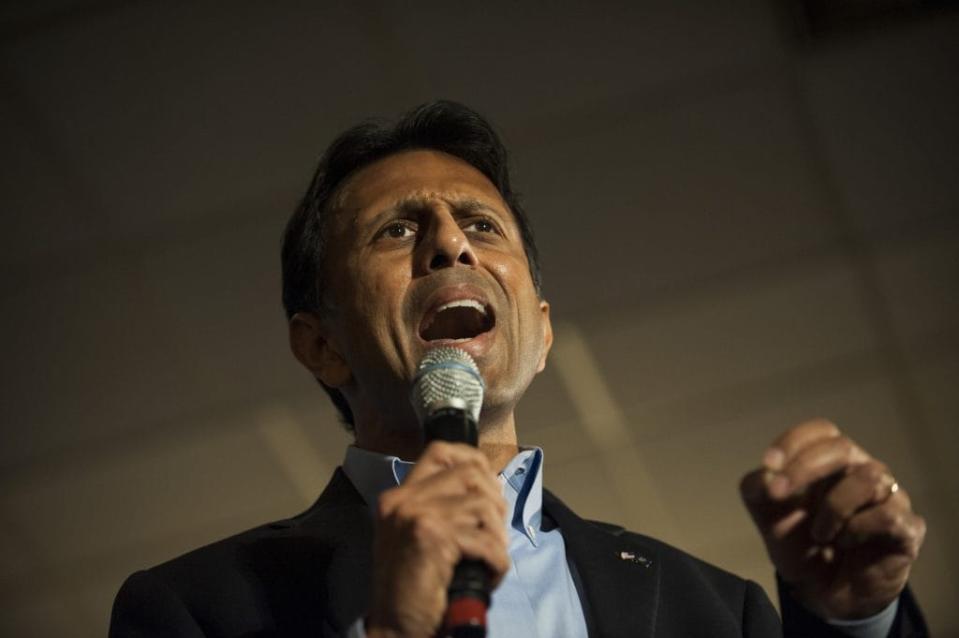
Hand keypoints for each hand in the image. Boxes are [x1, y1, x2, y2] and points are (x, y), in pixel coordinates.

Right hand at [366, 442, 509, 637]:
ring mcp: (416, 515)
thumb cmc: (413, 586)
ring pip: (482, 506)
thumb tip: (488, 488)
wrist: (395, 627)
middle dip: (495, 500)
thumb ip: (442, 508)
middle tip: (496, 531)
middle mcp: (404, 500)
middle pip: (470, 472)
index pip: (441, 452)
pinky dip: (498, 560)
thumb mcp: (418, 535)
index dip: (474, 461)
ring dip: (498, 536)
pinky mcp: (432, 537)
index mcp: (400, 496)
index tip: (490, 486)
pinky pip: (485, 540)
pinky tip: (490, 575)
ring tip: (492, 557)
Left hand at [740, 419, 925, 619]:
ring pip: (867, 479)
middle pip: (843, 448)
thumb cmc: (798, 541)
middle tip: (777, 494)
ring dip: (832, 509)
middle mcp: (863, 470)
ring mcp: (889, 496)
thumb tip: (767, 475)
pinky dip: (857, 530)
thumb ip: (757, 487)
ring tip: (820, 535)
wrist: (820, 590)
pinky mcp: (907, 527)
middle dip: (804, 468)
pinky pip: (887, 515)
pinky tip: (847, 543)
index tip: (768, 465)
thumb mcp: (767, 513)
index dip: (793, 442)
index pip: (821, 430)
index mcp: (830, 460)